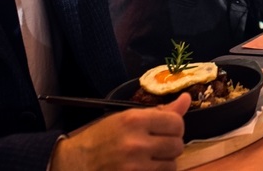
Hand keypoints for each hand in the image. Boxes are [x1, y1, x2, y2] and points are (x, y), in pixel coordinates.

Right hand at [50, 93, 190, 170]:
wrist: (74, 164)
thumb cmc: (101, 138)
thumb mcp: (126, 118)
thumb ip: (160, 112)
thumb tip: (187, 99)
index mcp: (134, 121)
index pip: (176, 123)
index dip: (175, 127)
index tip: (166, 129)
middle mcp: (136, 144)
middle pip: (177, 146)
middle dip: (170, 146)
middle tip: (156, 145)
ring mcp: (135, 167)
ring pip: (172, 166)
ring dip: (164, 163)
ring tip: (148, 159)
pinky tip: (144, 168)